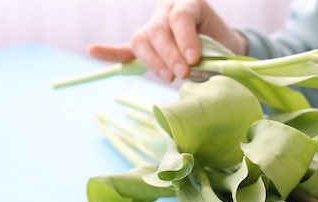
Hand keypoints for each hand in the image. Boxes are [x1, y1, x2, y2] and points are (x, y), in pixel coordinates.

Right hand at [86, 0, 246, 82]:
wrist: (222, 47)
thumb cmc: (223, 46)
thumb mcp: (223, 46)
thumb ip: (209, 54)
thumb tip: (194, 69)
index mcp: (190, 4)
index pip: (181, 17)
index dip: (185, 38)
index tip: (194, 59)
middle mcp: (167, 10)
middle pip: (159, 30)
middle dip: (170, 55)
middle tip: (184, 74)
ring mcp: (153, 26)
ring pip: (143, 40)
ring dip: (154, 62)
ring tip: (170, 77)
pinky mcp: (145, 45)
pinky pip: (126, 49)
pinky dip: (111, 53)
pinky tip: (93, 51)